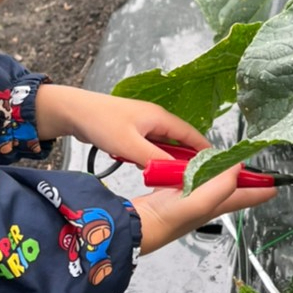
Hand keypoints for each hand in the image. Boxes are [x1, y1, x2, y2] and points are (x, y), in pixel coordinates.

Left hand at [34, 84, 208, 164]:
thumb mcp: (130, 145)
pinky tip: (151, 172)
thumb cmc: (101, 122)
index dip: (206, 153)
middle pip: (181, 142)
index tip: (218, 169)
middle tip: (198, 181)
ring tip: (177, 180)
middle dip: (189, 161)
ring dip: (169, 161)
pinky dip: (153, 159)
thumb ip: (154, 160)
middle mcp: (156, 120)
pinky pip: (150, 148)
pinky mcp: (132, 132)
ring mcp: (144, 125)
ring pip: (165, 147)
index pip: (193, 136)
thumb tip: (175, 174)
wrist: (74, 111)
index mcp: (160, 118)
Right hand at [131, 165, 274, 254]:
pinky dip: (196, 170)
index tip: (277, 184)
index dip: (263, 189)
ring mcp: (191, 197)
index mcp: (217, 205)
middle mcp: (206, 202)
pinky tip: (192, 164)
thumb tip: (237, 168)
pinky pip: (190, 178)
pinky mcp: (174, 192)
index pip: (247, 196)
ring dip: (221, 172)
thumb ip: (221, 185)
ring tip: (228, 162)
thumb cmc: (166, 221)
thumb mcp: (200, 202)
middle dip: (245, 180)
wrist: (136, 226)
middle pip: (232, 189)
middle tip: (255, 171)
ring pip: (212, 183)